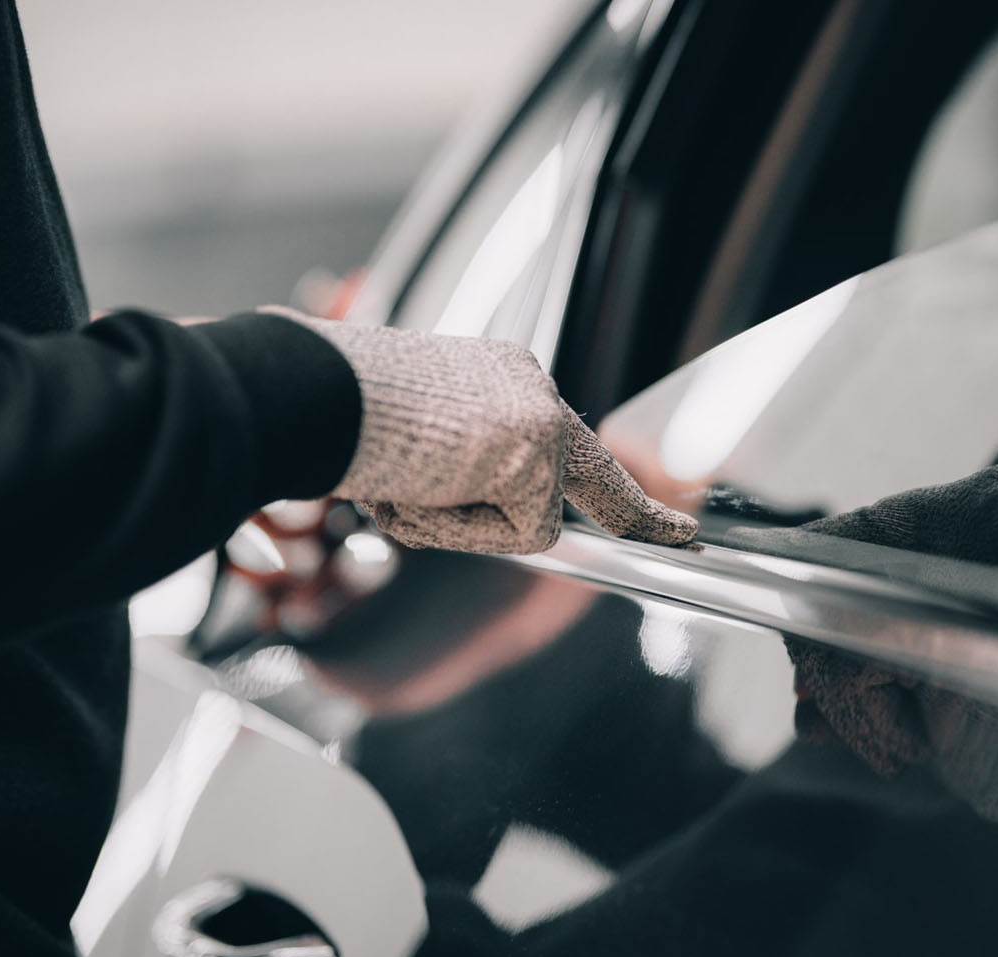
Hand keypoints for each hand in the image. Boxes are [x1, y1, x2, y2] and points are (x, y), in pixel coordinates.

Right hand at [265, 308, 697, 553]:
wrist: (310, 393)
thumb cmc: (334, 417)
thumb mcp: (409, 446)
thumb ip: (462, 475)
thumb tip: (492, 520)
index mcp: (498, 378)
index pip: (569, 440)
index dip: (623, 489)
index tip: (678, 522)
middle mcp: (528, 383)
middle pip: (584, 481)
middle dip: (641, 517)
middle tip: (687, 536)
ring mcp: (537, 413)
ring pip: (529, 521)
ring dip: (461, 526)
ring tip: (408, 484)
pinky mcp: (535, 447)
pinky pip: (516, 534)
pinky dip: (460, 531)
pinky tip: (423, 488)